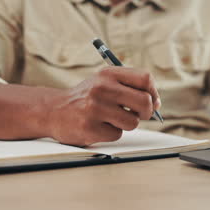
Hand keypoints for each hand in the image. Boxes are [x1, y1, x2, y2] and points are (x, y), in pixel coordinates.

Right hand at [46, 67, 160, 145]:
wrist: (53, 110)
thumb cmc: (87, 97)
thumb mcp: (105, 82)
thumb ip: (130, 87)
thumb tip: (156, 103)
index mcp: (108, 74)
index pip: (145, 78)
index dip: (154, 92)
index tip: (153, 101)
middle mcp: (102, 88)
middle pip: (144, 102)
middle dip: (147, 112)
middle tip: (140, 115)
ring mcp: (95, 108)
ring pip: (133, 122)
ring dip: (127, 124)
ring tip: (112, 119)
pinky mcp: (90, 127)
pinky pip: (117, 135)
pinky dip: (112, 133)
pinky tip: (99, 126)